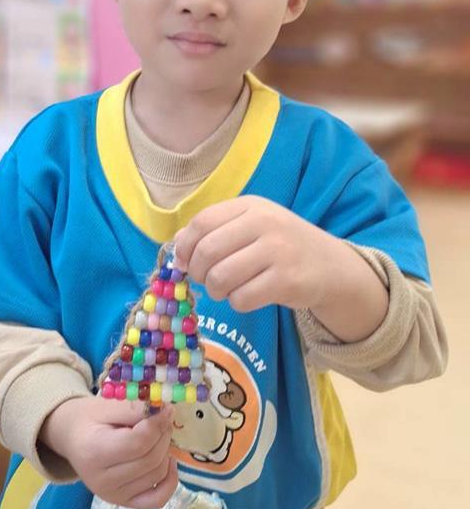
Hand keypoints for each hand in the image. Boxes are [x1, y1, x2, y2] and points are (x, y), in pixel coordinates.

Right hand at [40, 396, 177, 508]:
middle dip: (164, 435)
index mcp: (94, 452)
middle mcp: (103, 481)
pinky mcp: (124, 504)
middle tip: (163, 418)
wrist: (73, 439)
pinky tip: (167, 460)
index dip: (158, 424)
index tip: (166, 409)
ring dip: (166, 451)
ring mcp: (114, 496)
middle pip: (151, 459)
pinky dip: (170, 481)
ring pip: (157, 474)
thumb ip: (134, 409)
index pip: (139, 443)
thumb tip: (165, 410)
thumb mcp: (108, 406)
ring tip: (158, 434)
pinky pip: (157, 499)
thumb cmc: (90, 419)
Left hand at [174, 195, 335, 313]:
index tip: (184, 262)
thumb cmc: (282, 246)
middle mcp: (265, 223)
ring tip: (227, 289)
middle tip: (206, 280)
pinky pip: (241, 298)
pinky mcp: (286, 281)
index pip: (202, 222)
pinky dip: (237, 302)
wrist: (331, 266)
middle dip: (199, 272)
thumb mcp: (252, 226)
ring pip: (221, 277)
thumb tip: (177, 246)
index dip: (185, 246)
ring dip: (216, 291)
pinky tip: (249, 295)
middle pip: (207, 251)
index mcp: (252, 205)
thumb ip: (216, 230)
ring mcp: (278, 251)